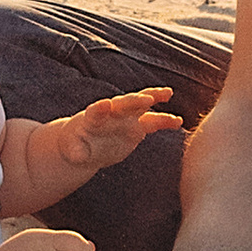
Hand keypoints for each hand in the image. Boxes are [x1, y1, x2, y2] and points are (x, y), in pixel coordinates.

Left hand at [53, 85, 182, 176]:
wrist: (87, 145)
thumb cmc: (76, 146)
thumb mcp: (73, 150)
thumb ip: (76, 152)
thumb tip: (77, 156)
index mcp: (93, 118)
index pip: (96, 111)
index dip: (100, 108)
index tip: (106, 105)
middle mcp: (111, 113)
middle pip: (123, 103)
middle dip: (134, 101)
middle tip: (146, 98)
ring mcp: (126, 118)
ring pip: (141, 105)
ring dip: (153, 97)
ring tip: (168, 93)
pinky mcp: (137, 127)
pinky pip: (153, 122)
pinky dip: (164, 120)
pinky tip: (178, 122)